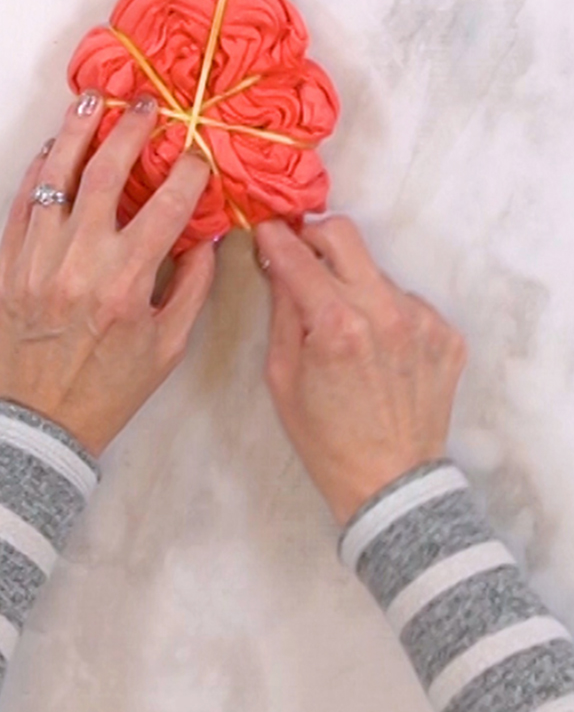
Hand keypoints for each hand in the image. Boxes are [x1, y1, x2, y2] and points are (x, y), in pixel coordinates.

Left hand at [0, 92, 214, 455]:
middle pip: (105, 176)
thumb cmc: (110, 388)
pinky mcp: (4, 268)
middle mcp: (78, 265)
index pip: (166, 208)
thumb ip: (192, 287)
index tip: (198, 154)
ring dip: (77, 132)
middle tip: (147, 105)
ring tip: (93, 99)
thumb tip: (207, 236)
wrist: (38, 423)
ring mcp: (35, 262)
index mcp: (126, 285)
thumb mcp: (168, 347)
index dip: (188, 173)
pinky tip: (52, 147)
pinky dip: (38, 171)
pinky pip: (21, 206)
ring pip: (55, 178)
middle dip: (130, 131)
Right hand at [255, 217, 466, 525]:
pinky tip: (379, 349)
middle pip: (344, 235)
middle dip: (314, 237)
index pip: (298, 255)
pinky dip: (385, 312)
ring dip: (353, 284)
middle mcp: (383, 312)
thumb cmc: (326, 437)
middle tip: (302, 257)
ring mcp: (421, 320)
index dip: (275, 236)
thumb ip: (282, 311)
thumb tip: (279, 265)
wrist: (390, 482)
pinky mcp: (446, 333)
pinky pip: (405, 300)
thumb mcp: (282, 375)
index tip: (266, 229)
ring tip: (347, 328)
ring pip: (375, 271)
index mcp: (336, 325)